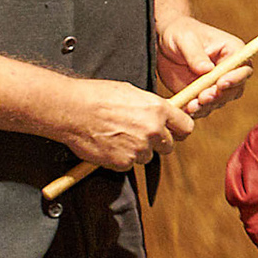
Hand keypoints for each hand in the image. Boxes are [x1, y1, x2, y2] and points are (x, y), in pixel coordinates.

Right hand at [60, 79, 195, 169]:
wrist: (72, 110)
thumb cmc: (98, 96)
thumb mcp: (132, 93)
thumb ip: (151, 107)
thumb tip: (161, 115)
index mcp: (159, 110)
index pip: (186, 127)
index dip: (179, 130)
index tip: (173, 132)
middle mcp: (153, 130)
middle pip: (168, 146)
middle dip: (158, 143)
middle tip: (140, 135)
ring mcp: (139, 148)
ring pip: (147, 156)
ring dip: (137, 150)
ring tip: (118, 136)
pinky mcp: (123, 162)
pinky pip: (128, 164)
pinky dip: (120, 158)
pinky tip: (108, 144)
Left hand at [156, 15, 250, 116]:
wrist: (164, 41)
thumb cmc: (180, 32)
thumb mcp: (186, 39)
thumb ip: (195, 55)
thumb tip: (206, 69)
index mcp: (232, 52)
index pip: (243, 68)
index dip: (236, 78)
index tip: (221, 83)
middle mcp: (228, 71)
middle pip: (234, 89)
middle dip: (219, 96)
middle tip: (203, 97)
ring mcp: (215, 84)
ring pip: (219, 101)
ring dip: (207, 106)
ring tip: (191, 105)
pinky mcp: (202, 94)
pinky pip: (203, 107)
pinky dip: (195, 111)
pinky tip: (185, 109)